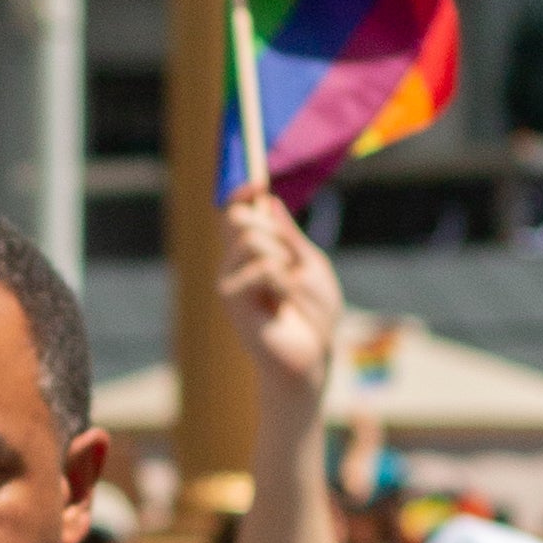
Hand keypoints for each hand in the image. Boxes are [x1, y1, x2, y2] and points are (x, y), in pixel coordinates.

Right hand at [216, 192, 341, 419]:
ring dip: (283, 260)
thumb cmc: (314, 316)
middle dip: (276, 234)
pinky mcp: (230, 300)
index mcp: (253, 256)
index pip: (235, 213)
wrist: (311, 357)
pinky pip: (261, 268)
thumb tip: (269, 202)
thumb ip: (290, 236)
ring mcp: (229, 282)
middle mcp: (234, 266)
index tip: (256, 184)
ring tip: (289, 290)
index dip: (241, 194)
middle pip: (242, 219)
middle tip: (292, 266)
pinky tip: (281, 306)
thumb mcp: (310, 265)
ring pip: (252, 240)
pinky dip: (282, 282)